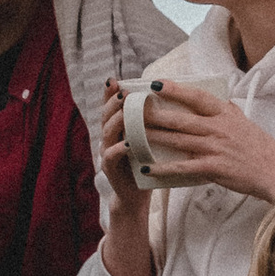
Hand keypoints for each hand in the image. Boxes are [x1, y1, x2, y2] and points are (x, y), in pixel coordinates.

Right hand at [97, 75, 150, 225]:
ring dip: (116, 121)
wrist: (137, 195)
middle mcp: (109, 138)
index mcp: (117, 128)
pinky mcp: (110, 169)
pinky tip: (127, 143)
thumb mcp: (146, 139)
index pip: (111, 106)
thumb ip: (148, 122)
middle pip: (106, 115)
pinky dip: (119, 148)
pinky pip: (111, 156)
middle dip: (113, 102)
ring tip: (124, 112)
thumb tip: (167, 98)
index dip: (110, 93)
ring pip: (107, 132)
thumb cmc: (145, 163)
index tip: (115, 80)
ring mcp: (107, 152)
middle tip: (123, 92)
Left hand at [126, 79, 274, 203]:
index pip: (196, 97)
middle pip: (180, 119)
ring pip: (177, 140)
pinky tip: (148, 166)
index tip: (155, 84)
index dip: (175, 90)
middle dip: (153, 115)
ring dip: (153, 138)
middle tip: (132, 110)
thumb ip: (228, 111)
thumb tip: (217, 100)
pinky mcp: (213, 168)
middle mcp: (218, 128)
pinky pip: (183, 166)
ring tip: (131, 136)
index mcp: (225, 114)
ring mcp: (215, 148)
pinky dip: (164, 167)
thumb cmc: (260, 149)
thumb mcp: (245, 122)